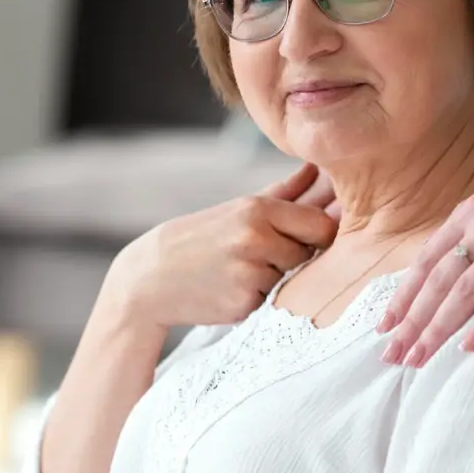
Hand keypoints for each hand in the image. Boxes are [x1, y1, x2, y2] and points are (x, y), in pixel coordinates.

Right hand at [99, 162, 338, 330]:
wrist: (152, 276)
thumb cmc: (204, 238)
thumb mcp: (240, 209)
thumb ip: (285, 191)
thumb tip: (317, 168)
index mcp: (257, 209)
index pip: (321, 224)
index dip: (318, 233)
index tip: (302, 237)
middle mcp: (255, 238)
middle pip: (310, 252)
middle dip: (293, 256)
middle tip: (258, 255)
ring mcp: (249, 273)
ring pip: (292, 279)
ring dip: (275, 279)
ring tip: (239, 271)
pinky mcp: (244, 304)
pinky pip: (273, 301)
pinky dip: (259, 298)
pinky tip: (231, 289)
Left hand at [377, 143, 473, 364]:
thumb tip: (456, 255)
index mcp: (473, 209)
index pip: (428, 259)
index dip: (404, 294)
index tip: (385, 324)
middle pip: (439, 280)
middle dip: (412, 320)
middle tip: (392, 353)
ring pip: (466, 291)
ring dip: (439, 328)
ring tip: (419, 358)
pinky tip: (470, 347)